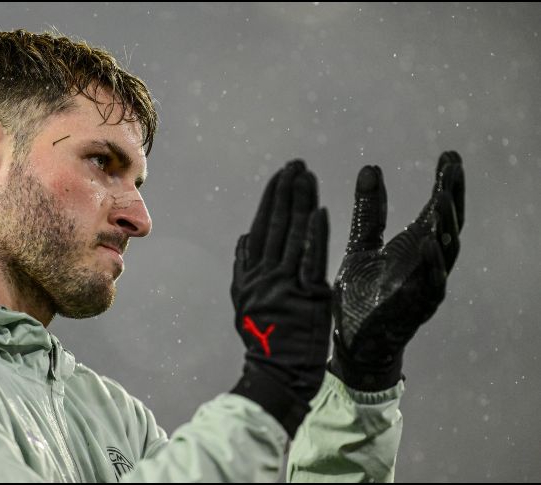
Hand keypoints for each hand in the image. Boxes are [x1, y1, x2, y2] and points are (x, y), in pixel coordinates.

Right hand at [230, 160, 331, 436]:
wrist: (278, 374)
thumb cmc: (264, 340)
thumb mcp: (244, 304)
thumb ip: (243, 270)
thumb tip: (243, 238)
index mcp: (250, 276)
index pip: (260, 228)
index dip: (270, 200)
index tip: (280, 176)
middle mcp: (265, 276)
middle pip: (276, 225)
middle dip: (286, 192)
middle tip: (296, 164)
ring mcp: (286, 285)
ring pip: (293, 236)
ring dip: (300, 203)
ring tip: (307, 177)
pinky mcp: (308, 297)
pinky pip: (312, 260)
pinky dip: (314, 235)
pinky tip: (319, 211)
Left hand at [330, 152, 464, 390]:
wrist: (354, 340)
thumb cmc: (361, 294)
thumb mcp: (360, 244)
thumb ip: (368, 211)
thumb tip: (370, 168)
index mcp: (413, 245)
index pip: (436, 209)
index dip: (445, 183)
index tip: (449, 156)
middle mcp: (425, 262)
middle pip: (448, 224)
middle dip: (452, 197)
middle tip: (452, 169)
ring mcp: (425, 284)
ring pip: (445, 252)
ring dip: (446, 225)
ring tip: (442, 198)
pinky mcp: (417, 308)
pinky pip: (432, 285)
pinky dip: (432, 265)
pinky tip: (428, 243)